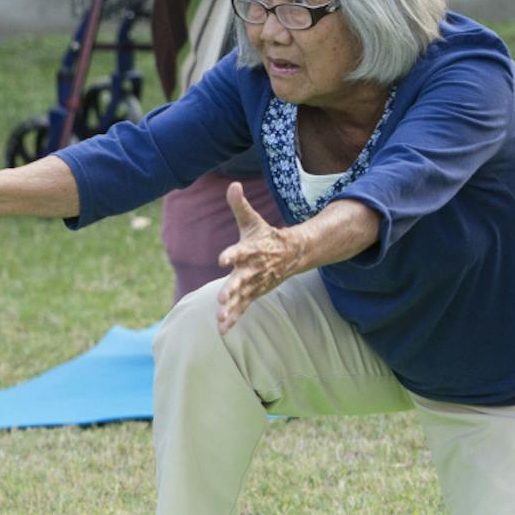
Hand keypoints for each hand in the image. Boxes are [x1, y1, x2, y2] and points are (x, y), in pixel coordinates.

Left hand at [215, 182, 298, 330]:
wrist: (293, 255)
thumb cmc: (266, 236)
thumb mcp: (253, 220)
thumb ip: (240, 205)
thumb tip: (233, 184)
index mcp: (252, 250)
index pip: (241, 251)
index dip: (231, 254)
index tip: (221, 259)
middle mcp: (254, 269)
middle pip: (242, 280)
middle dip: (232, 289)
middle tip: (222, 298)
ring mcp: (255, 283)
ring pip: (242, 297)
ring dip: (232, 308)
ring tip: (220, 317)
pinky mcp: (254, 293)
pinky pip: (243, 307)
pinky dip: (234, 318)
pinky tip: (222, 330)